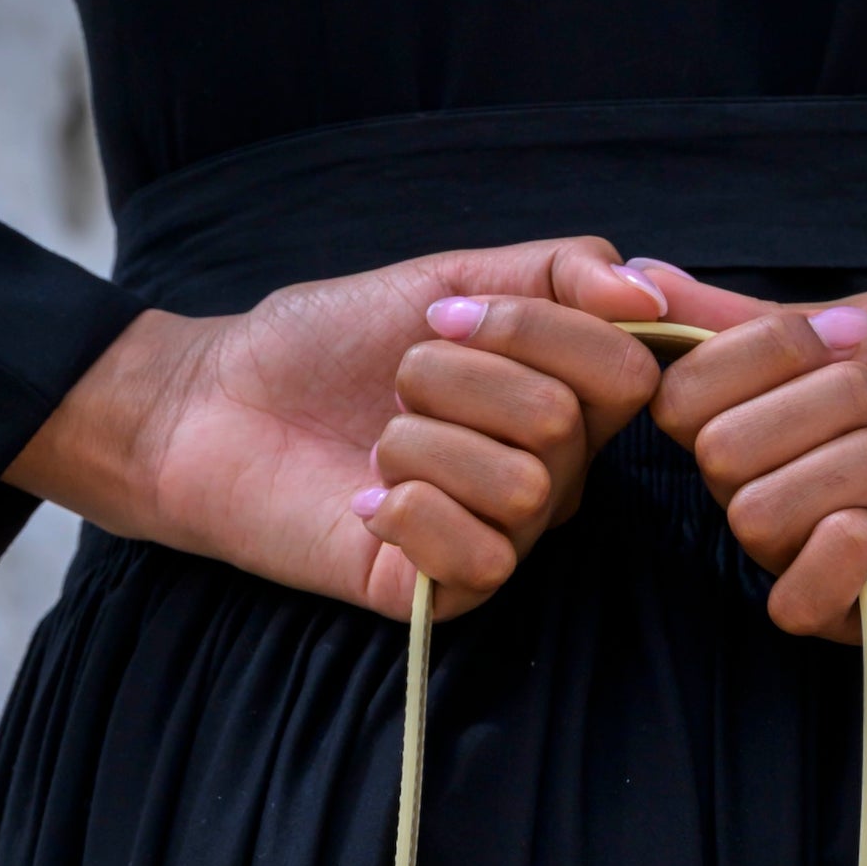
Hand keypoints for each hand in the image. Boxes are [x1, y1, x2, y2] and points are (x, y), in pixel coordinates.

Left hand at [5, 240, 665, 620]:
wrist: (215, 406)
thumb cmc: (326, 345)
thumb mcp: (448, 278)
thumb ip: (559, 272)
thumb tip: (651, 293)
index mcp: (562, 401)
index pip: (623, 370)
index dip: (535, 332)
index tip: (442, 319)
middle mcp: (547, 475)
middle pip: (564, 422)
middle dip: (457, 380)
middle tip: (396, 385)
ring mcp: (501, 538)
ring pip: (523, 485)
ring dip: (422, 441)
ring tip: (375, 444)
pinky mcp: (448, 593)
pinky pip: (483, 555)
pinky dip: (411, 511)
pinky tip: (364, 503)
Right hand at [642, 273, 866, 643]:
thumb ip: (767, 319)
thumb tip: (646, 274)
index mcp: (778, 416)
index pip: (686, 393)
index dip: (760, 357)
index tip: (860, 345)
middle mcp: (783, 486)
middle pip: (715, 451)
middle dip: (820, 407)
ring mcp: (817, 555)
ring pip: (753, 514)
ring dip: (849, 466)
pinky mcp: (861, 616)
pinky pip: (792, 597)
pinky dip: (848, 548)